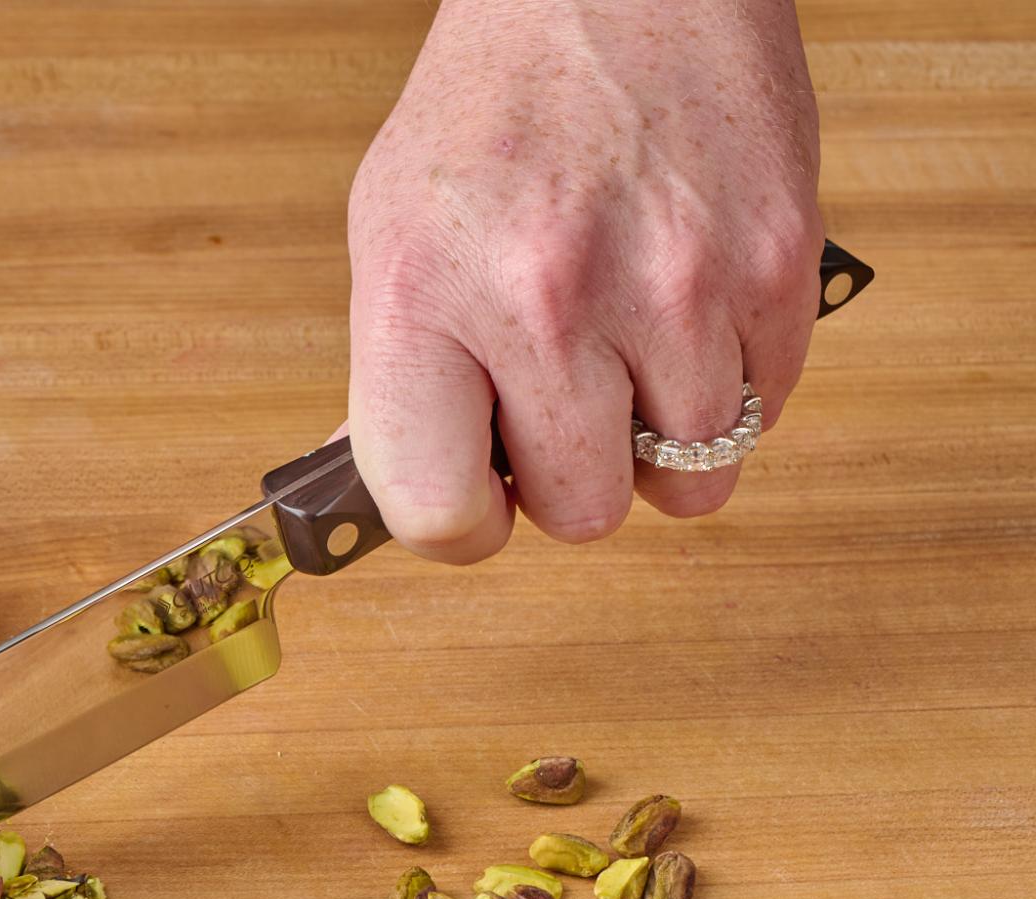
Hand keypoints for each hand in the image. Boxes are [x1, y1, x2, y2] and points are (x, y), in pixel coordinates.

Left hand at [346, 0, 823, 560]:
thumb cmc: (495, 107)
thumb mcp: (391, 234)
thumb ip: (402, 376)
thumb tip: (422, 498)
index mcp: (421, 296)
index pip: (437, 512)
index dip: (461, 524)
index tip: (477, 499)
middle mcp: (544, 299)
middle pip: (582, 512)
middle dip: (569, 476)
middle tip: (560, 407)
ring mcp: (672, 286)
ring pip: (689, 479)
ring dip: (659, 436)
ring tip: (629, 350)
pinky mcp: (775, 266)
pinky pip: (765, 412)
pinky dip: (728, 383)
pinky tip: (685, 310)